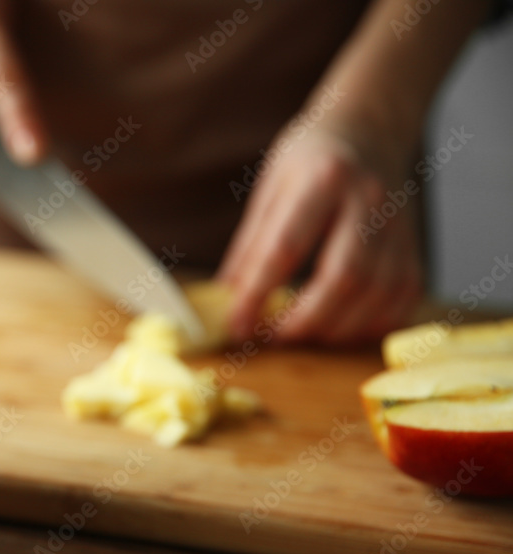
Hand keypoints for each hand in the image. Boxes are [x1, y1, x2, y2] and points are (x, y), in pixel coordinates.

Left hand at [217, 124, 422, 344]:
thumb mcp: (270, 188)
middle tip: (273, 337)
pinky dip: (370, 324)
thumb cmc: (310, 159)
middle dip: (305, 319)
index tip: (237, 324)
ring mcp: (398, 225)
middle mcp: (368, 200)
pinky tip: (340, 328)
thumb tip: (228, 300)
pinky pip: (402, 298)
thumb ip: (251, 246)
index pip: (286, 248)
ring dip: (335, 329)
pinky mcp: (414, 246)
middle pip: (344, 277)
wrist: (370, 129)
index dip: (258, 294)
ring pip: (376, 293)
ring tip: (300, 334)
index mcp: (323, 179)